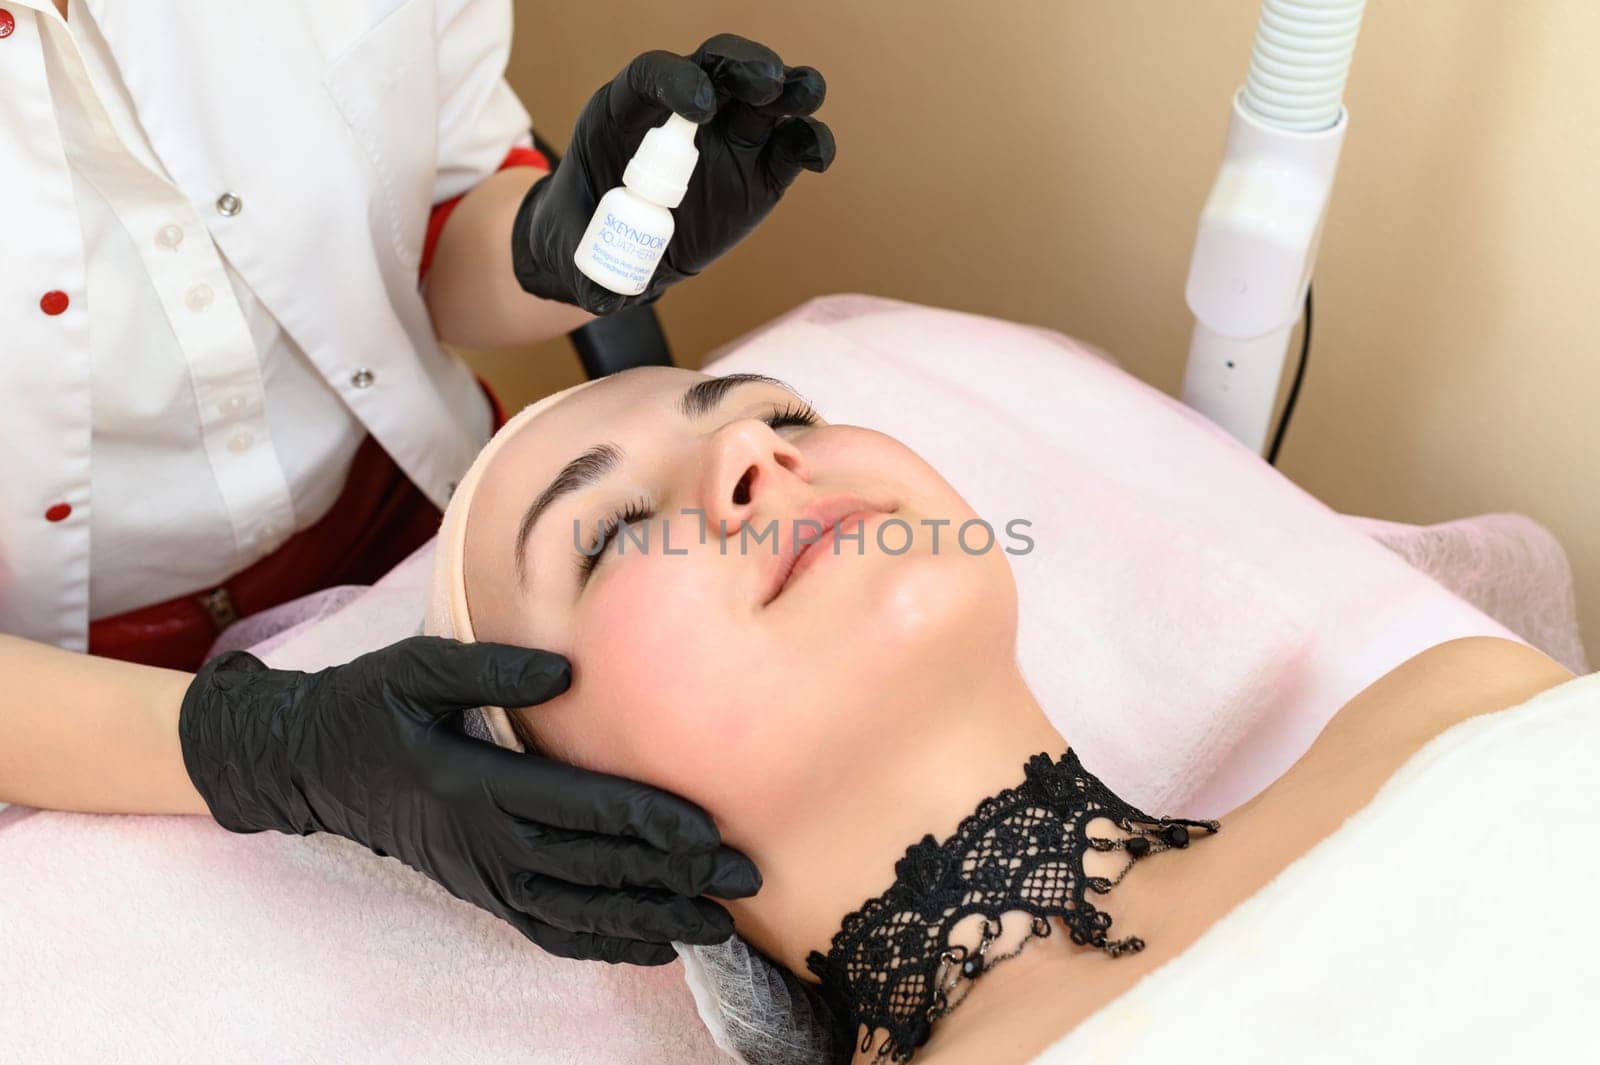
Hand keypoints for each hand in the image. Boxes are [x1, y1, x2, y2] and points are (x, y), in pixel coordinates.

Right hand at [178, 636, 758, 963]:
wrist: (312, 765)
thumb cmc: (370, 705)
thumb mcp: (415, 668)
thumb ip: (489, 670)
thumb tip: (566, 672)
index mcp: (474, 782)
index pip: (579, 808)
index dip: (646, 821)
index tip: (707, 830)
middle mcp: (485, 842)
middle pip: (594, 866)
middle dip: (673, 875)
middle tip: (744, 878)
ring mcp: (483, 876)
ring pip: (579, 910)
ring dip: (652, 918)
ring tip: (719, 927)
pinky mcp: (481, 892)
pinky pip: (548, 930)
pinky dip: (601, 942)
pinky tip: (652, 947)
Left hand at [512, 32, 835, 314]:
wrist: (621, 249)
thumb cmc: (591, 233)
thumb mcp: (579, 251)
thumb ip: (590, 275)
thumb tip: (608, 300)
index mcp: (628, 110)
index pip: (653, 76)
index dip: (678, 81)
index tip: (699, 108)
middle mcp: (685, 112)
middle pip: (718, 68)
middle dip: (745, 66)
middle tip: (766, 83)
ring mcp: (728, 138)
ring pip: (764, 97)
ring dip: (790, 90)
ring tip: (805, 97)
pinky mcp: (762, 169)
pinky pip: (791, 147)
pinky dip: (810, 143)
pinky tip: (817, 157)